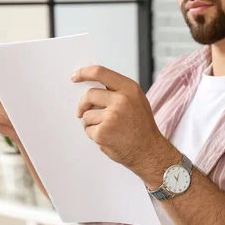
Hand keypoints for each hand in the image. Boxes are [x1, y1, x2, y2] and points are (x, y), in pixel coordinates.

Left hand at [73, 66, 179, 185]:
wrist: (149, 151)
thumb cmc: (142, 128)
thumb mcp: (137, 101)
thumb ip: (118, 91)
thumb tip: (94, 86)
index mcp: (129, 89)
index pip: (100, 73)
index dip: (84, 73)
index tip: (75, 76)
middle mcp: (121, 100)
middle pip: (89, 95)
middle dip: (83, 105)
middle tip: (81, 112)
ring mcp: (111, 117)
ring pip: (87, 115)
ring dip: (91, 124)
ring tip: (107, 130)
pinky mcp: (103, 132)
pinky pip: (88, 130)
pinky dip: (94, 135)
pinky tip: (108, 138)